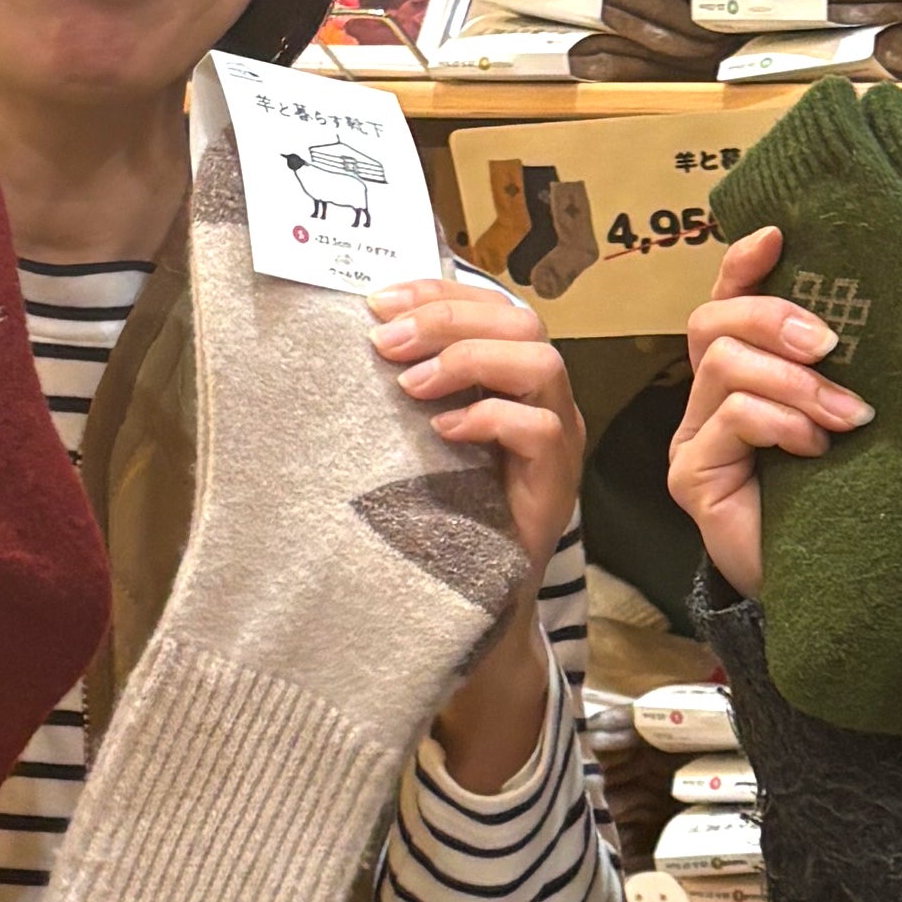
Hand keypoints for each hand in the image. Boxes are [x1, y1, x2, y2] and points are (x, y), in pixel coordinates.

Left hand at [372, 276, 587, 791]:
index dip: (438, 290)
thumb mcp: (407, 442)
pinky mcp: (555, 487)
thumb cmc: (431, 521)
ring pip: (543, 363)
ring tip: (408, 386)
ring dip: (468, 360)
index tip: (377, 299)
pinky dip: (488, 418)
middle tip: (385, 341)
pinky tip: (440, 433)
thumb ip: (400, 389)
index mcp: (505, 379)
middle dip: (448, 317)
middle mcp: (541, 402)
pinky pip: (541, 429)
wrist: (464, 611)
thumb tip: (345, 335)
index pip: (491, 303)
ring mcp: (556, 443)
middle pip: (522, 320)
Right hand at [664, 226, 871, 601]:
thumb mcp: (851, 419)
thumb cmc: (849, 500)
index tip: (778, 235)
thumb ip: (847, 371)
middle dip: (774, 317)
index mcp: (744, 378)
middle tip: (832, 344)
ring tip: (847, 418)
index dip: (744, 265)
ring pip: (724, 365)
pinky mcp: (692, 477)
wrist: (835, 591)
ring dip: (796, 382)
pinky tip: (815, 450)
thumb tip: (893, 309)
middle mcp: (708, 402)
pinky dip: (780, 422)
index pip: (727, 303)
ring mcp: (693, 439)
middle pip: (713, 323)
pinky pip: (730, 418)